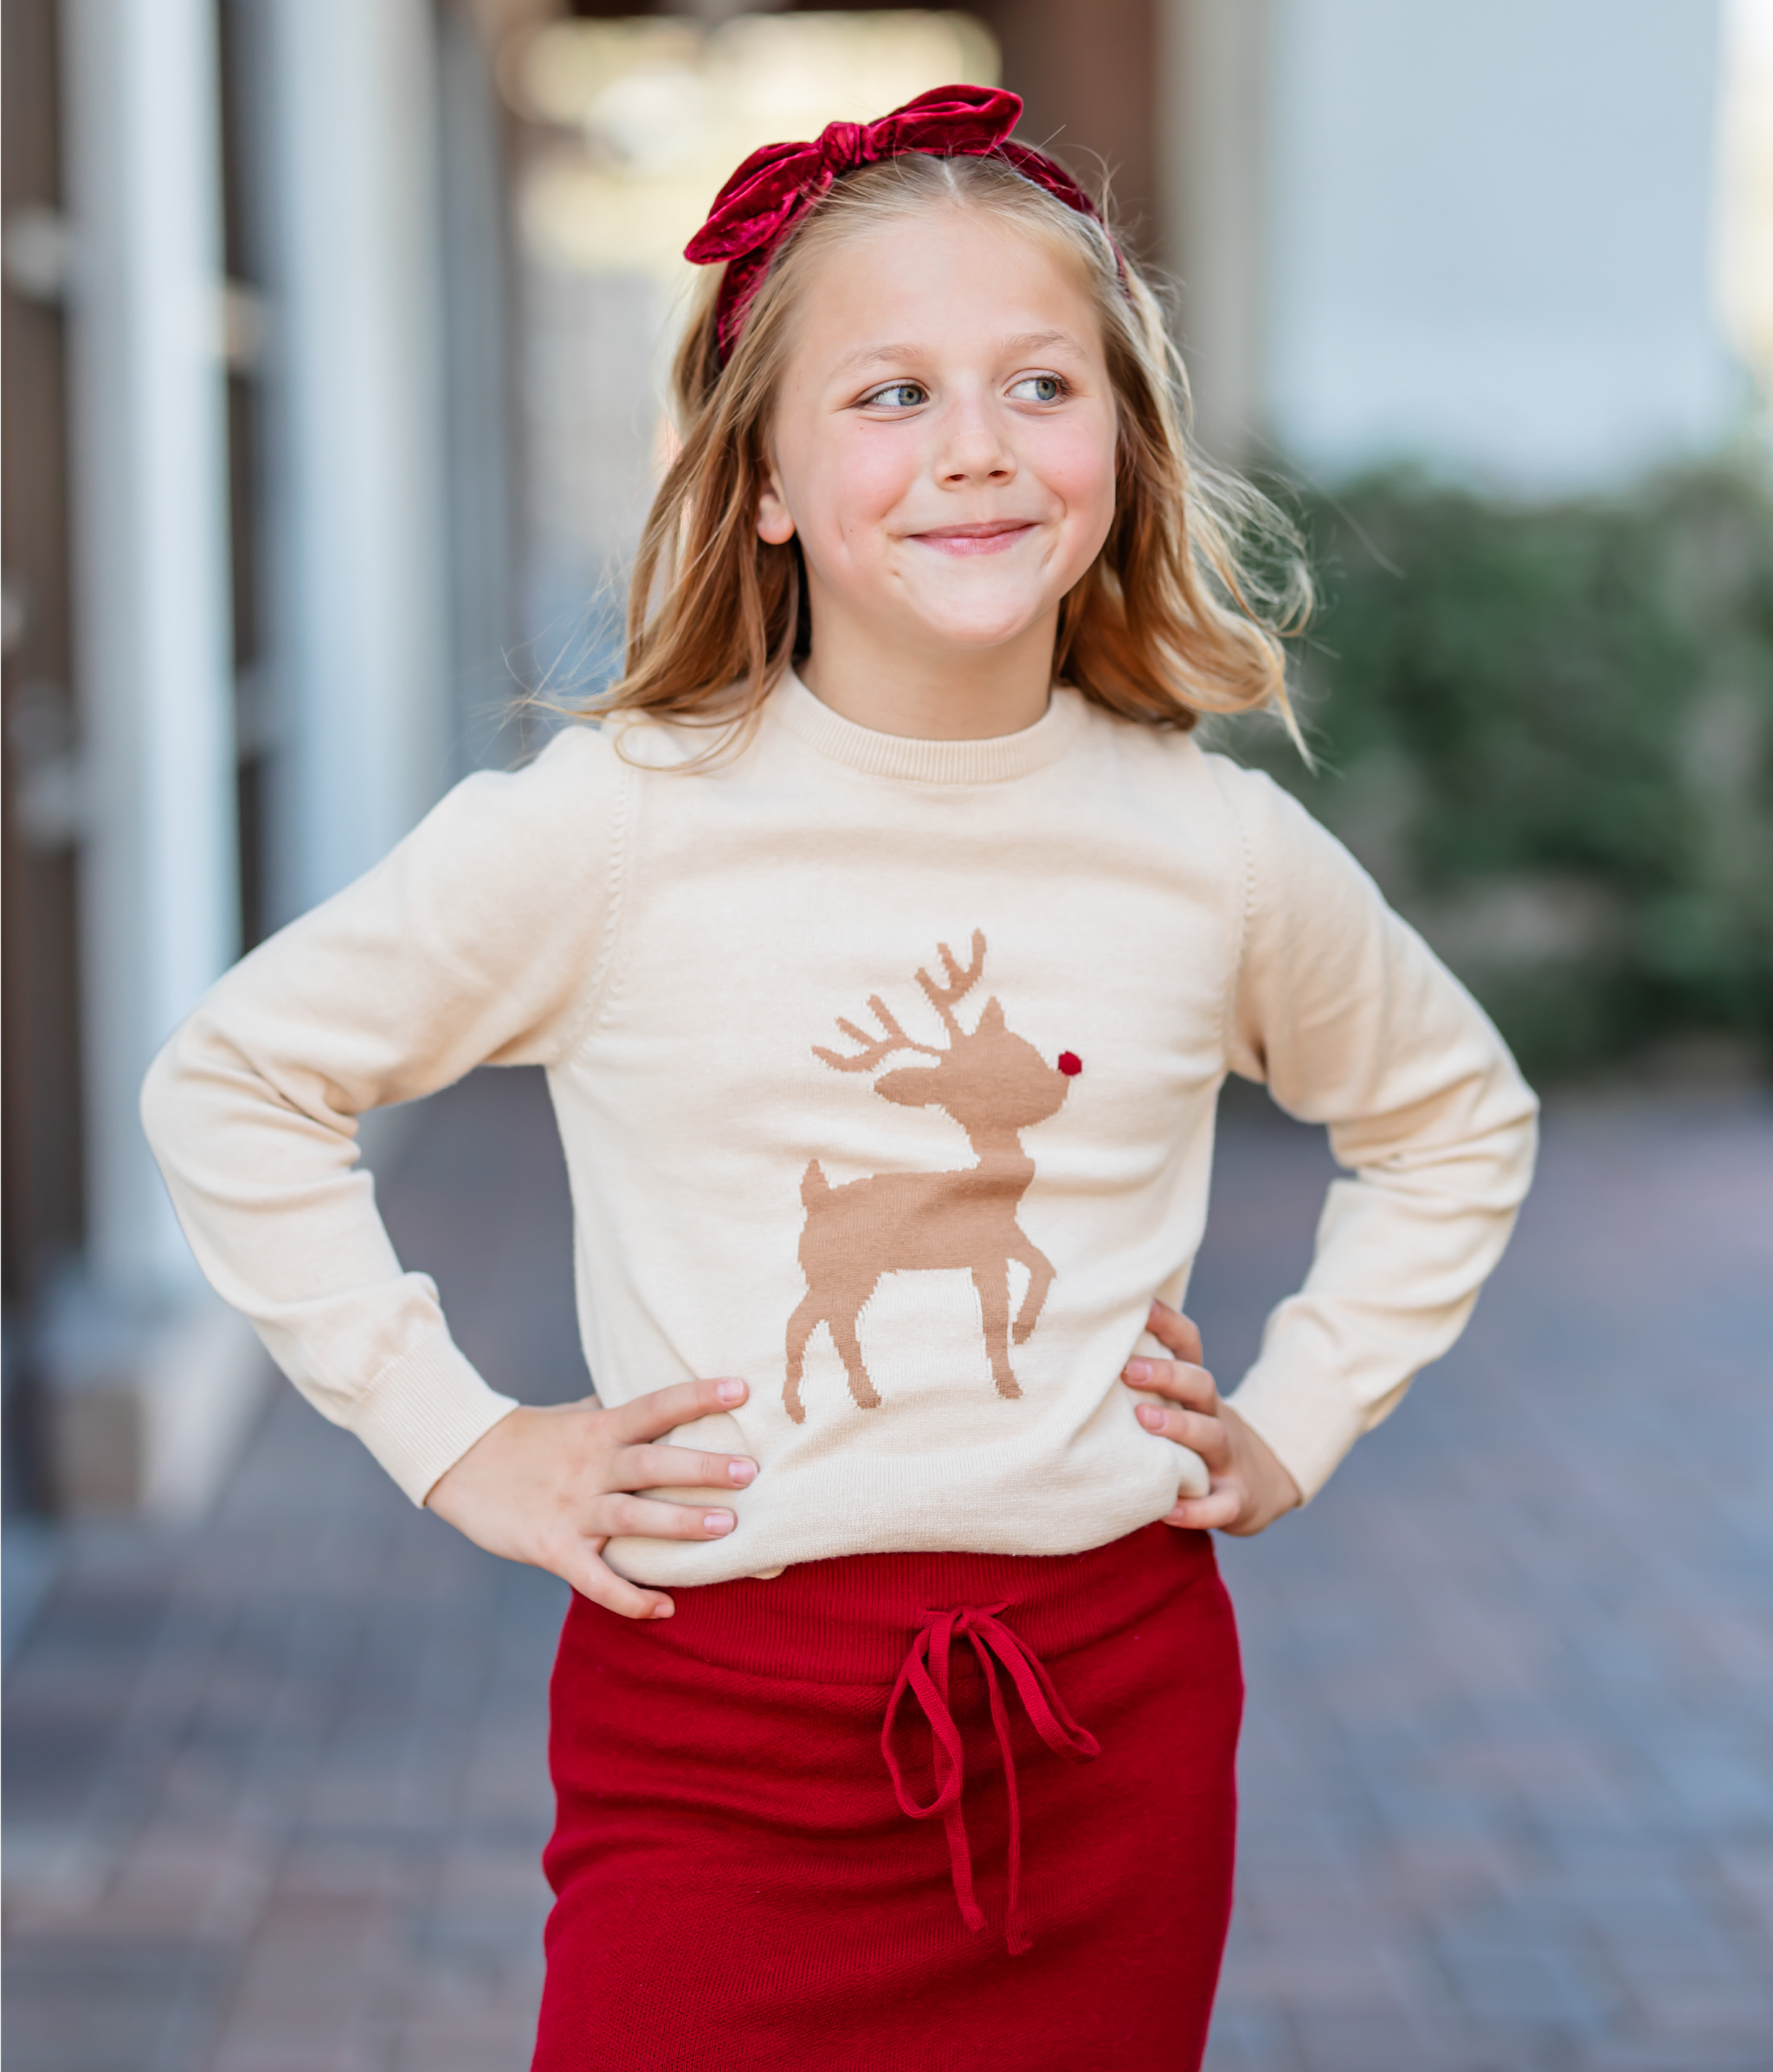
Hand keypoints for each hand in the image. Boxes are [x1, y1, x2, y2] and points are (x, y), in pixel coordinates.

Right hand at [425, 1377, 757, 1620]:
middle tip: (749, 1472)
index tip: (741, 1390)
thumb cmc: (530, 1437)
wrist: (460, 1462)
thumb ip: (620, 1413)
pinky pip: (595, 1578)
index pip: (657, 1406)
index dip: (698, 1397)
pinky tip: (665, 1609)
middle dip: (702, 1467)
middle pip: (653, 1463)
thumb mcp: (576, 1416)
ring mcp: (572, 1508)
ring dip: (680, 1522)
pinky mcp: (551, 1548)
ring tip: (726, 1527)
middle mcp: (591, 1466)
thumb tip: (669, 1403)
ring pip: (632, 1516)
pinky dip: (629, 1598)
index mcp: (600, 1429)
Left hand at [1122, 1302, 1301, 1535]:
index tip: (1139, 1305)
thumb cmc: (1195, 1435)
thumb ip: (1144, 1379)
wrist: (1260, 1484)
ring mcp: (1228, 1458)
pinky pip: (1220, 1506)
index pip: (1189, 1346)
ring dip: (1180, 1427)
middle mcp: (1214, 1416)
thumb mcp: (1181, 1403)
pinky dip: (1197, 1510)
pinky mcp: (1236, 1500)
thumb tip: (1081, 1346)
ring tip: (1144, 1422)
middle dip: (1167, 1374)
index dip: (1168, 1323)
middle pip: (1200, 1384)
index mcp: (1197, 1390)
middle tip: (1127, 1369)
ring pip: (1211, 1435)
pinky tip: (1168, 1510)